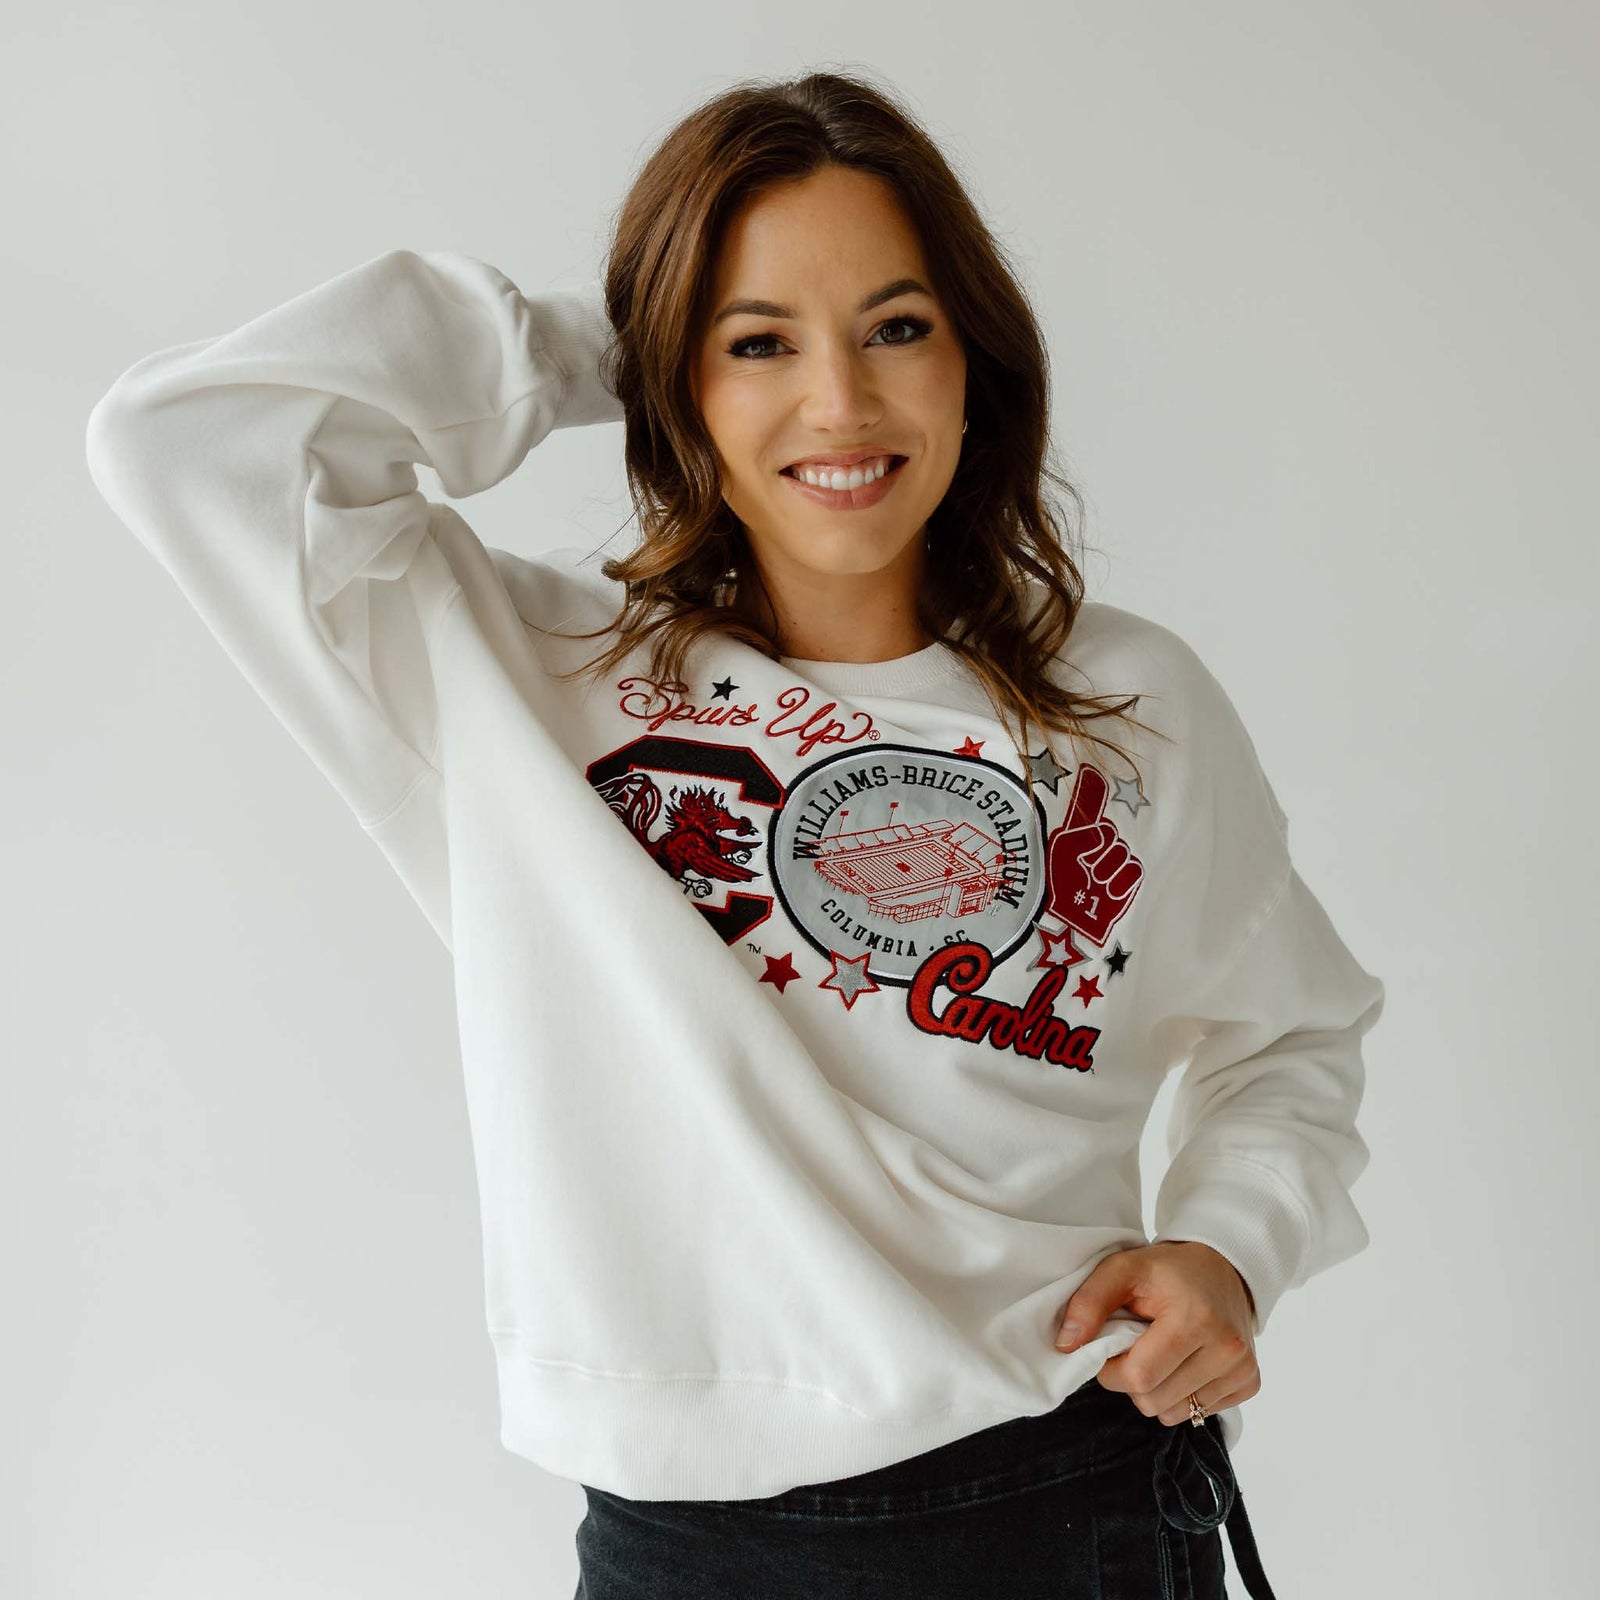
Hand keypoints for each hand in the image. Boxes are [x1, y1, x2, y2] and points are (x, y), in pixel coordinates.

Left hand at [1052, 1241, 1260, 1426]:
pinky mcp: (1249, 1382)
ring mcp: (1242, 1369)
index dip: (1111, 1369)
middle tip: (1137, 1345)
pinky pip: (1199, 1413)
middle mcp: (1226, 1349)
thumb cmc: (1168, 1270)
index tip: (1110, 1346)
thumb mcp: (1122, 1269)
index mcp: (1195, 1320)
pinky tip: (1185, 1361)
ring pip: (1175, 1413)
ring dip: (1158, 1389)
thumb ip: (1089, 1303)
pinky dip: (1183, 1393)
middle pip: (1153, 1400)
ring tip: (1162, 1352)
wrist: (1222, 1267)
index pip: (1138, 1377)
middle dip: (1133, 1380)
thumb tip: (1066, 1346)